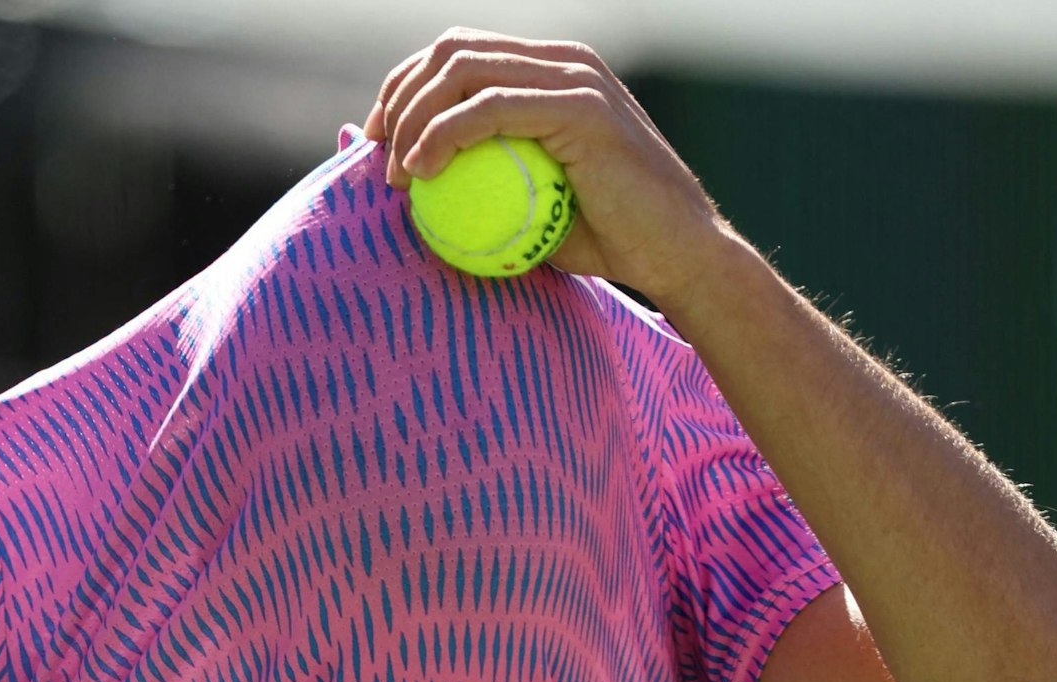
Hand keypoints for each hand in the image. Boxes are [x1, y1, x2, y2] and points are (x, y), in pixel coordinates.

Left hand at [364, 26, 733, 304]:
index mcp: (553, 69)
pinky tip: (421, 171)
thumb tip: (410, 180)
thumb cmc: (608, 240)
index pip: (460, 52)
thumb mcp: (531, 202)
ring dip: (414, 118)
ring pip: (464, 70)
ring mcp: (575, 78)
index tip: (378, 141)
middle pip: (453, 50)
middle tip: (378, 156)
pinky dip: (443, 135)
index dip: (406, 86)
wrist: (678, 256)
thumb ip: (484, 176)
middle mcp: (565, 60)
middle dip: (400, 96)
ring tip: (398, 173)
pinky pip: (490, 108)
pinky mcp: (581, 107)